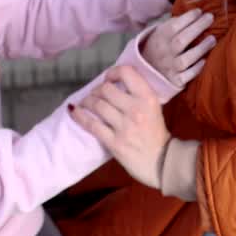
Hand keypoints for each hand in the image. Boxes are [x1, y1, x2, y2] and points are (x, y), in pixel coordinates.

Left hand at [71, 66, 171, 188]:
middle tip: (96, 95)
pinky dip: (80, 116)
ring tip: (86, 103)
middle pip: (106, 89)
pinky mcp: (114, 142)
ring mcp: (124, 126)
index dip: (113, 72)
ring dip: (87, 101)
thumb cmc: (156, 134)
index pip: (127, 73)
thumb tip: (115, 84)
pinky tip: (75, 112)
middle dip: (97, 90)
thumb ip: (138, 95)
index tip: (109, 78)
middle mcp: (136, 109)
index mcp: (148, 98)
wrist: (160, 163)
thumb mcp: (154, 108)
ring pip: (97, 105)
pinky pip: (91, 124)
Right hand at [142, 8, 215, 86]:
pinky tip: (205, 60)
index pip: (173, 26)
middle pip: (181, 41)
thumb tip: (197, 13)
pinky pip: (187, 76)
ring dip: (200, 49)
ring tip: (212, 39)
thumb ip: (174, 24)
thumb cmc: (160, 46)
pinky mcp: (175, 81)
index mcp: (159, 38)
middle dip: (197, 27)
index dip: (188, 18)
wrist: (146, 71)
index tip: (200, 11)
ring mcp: (170, 68)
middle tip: (210, 17)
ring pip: (185, 60)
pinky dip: (196, 69)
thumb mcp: (161, 32)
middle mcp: (164, 53)